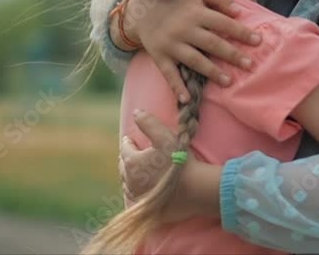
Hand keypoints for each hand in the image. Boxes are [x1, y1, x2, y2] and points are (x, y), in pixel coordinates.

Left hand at [120, 109, 207, 223]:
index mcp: (132, 161)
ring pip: (127, 182)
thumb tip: (135, 112)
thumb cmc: (179, 161)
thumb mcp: (165, 136)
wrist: (194, 188)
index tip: (130, 138)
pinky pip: (134, 197)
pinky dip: (135, 190)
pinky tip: (140, 188)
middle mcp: (130, 179)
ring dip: (129, 175)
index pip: (125, 148)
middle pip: (123, 166)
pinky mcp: (145, 206)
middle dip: (127, 157)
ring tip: (135, 170)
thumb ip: (149, 123)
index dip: (128, 141)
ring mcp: (137, 195)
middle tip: (131, 153)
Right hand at [122, 0, 262, 100]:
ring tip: (229, 81)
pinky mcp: (159, 57)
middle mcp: (184, 29)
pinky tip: (186, 99)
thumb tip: (238, 11)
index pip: (222, 23)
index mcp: (195, 12)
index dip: (241, 32)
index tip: (258, 41)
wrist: (142, 9)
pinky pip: (168, 74)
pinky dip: (176, 87)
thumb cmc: (177, 0)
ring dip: (212, 72)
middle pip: (211, 43)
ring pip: (194, 60)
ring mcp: (171, 44)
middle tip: (250, 65)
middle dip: (232, 55)